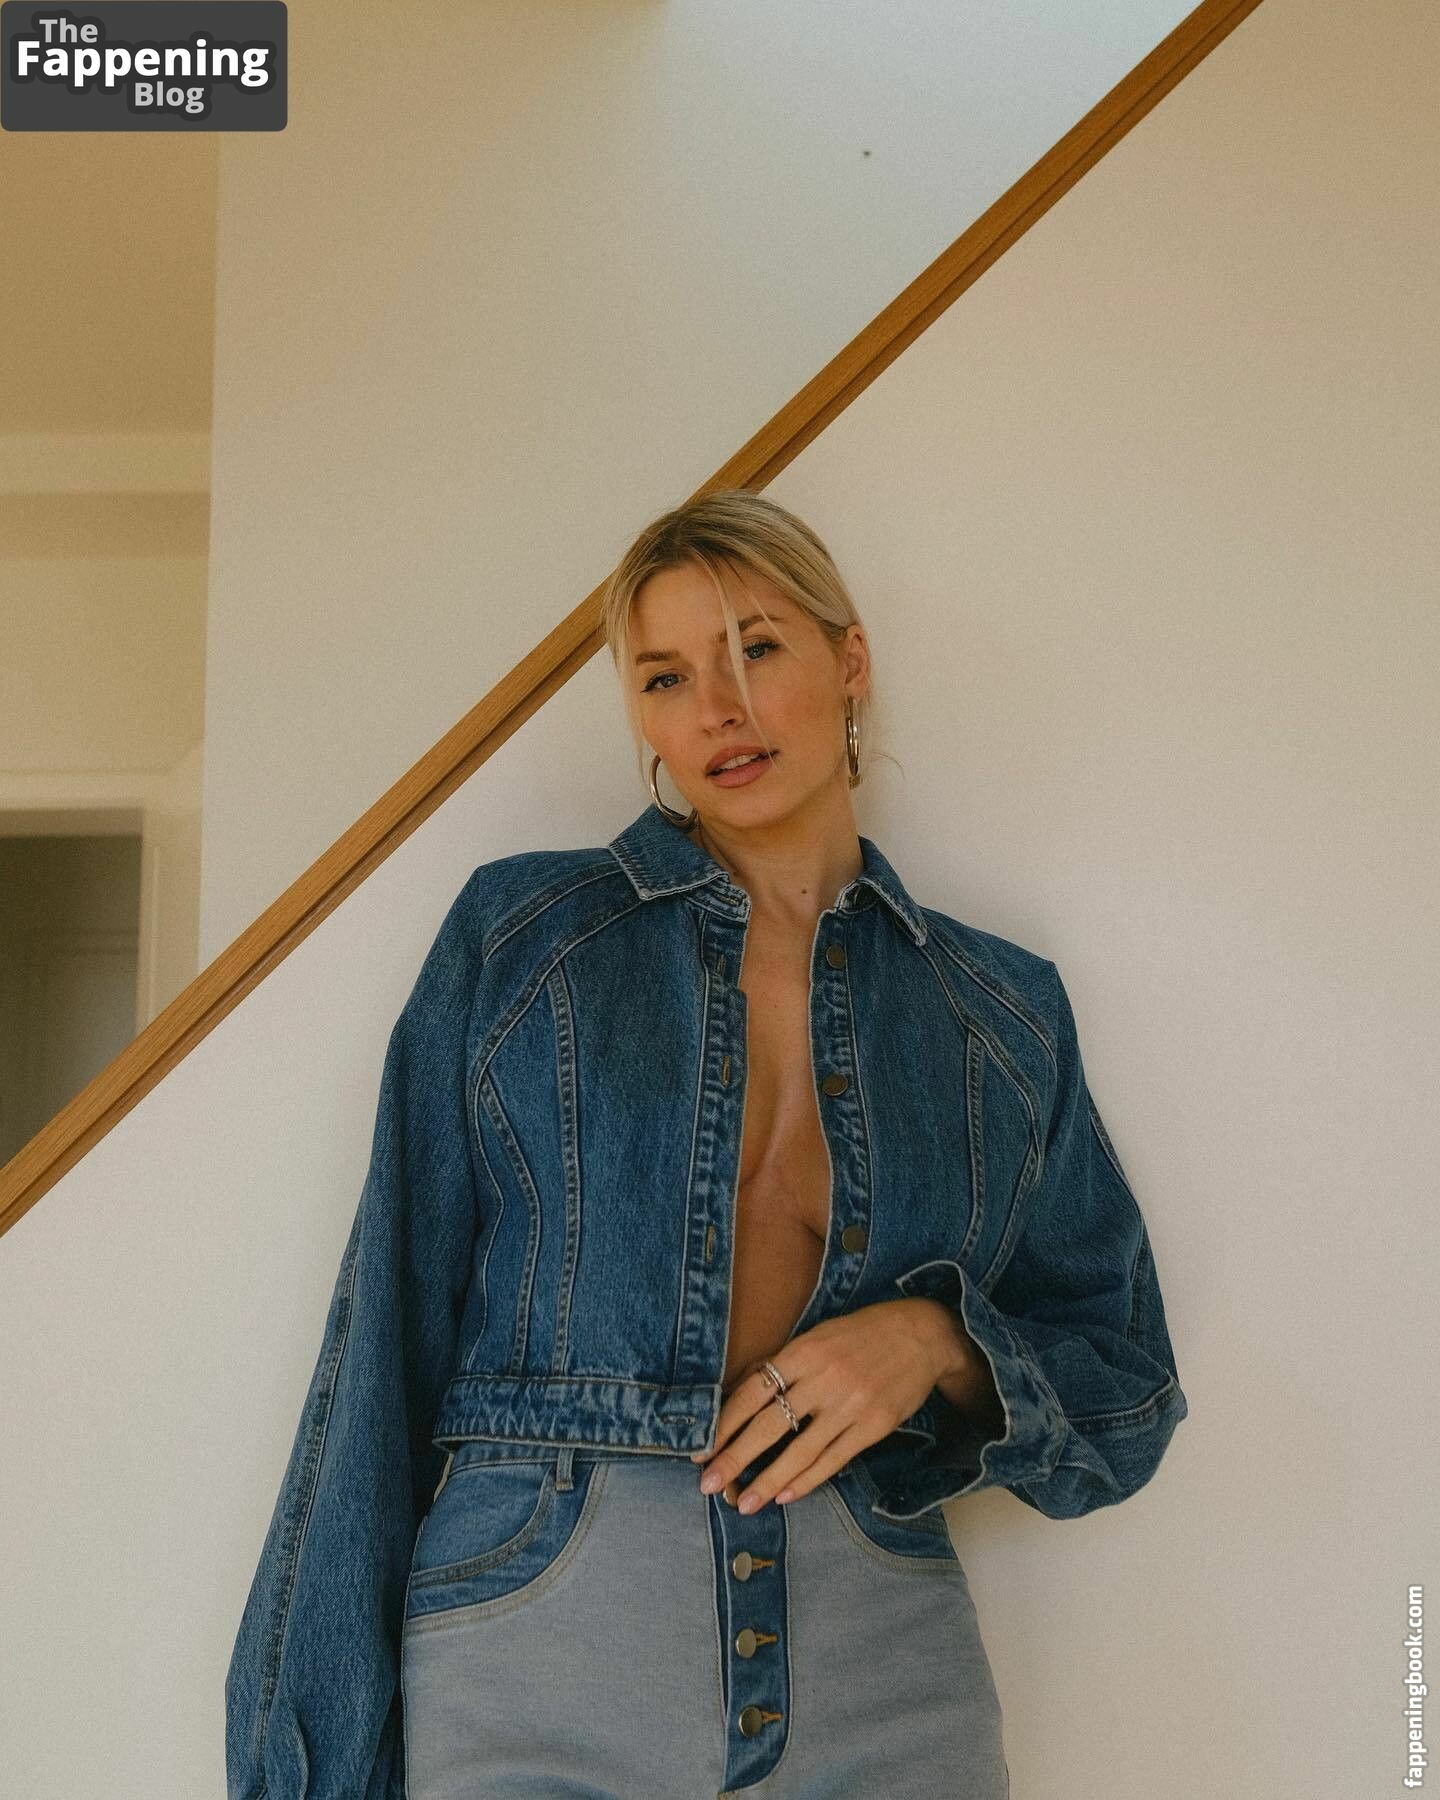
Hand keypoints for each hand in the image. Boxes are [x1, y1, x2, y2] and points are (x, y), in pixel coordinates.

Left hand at [689, 1298, 972, 1511]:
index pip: (753, 1391)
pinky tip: (785, 1496)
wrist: (923, 1334)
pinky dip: (807, 1480)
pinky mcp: (873, 1426)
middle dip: (735, 1458)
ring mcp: (850, 1404)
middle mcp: (824, 1378)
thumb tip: (744, 1395)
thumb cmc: (862, 1333)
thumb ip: (786, 1365)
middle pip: (769, 1425)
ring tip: (744, 1504)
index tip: (702, 1447)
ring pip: (800, 1450)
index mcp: (804, 1350)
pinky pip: (833, 1459)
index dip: (725, 1422)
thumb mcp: (819, 1336)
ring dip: (768, 1481)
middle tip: (708, 1484)